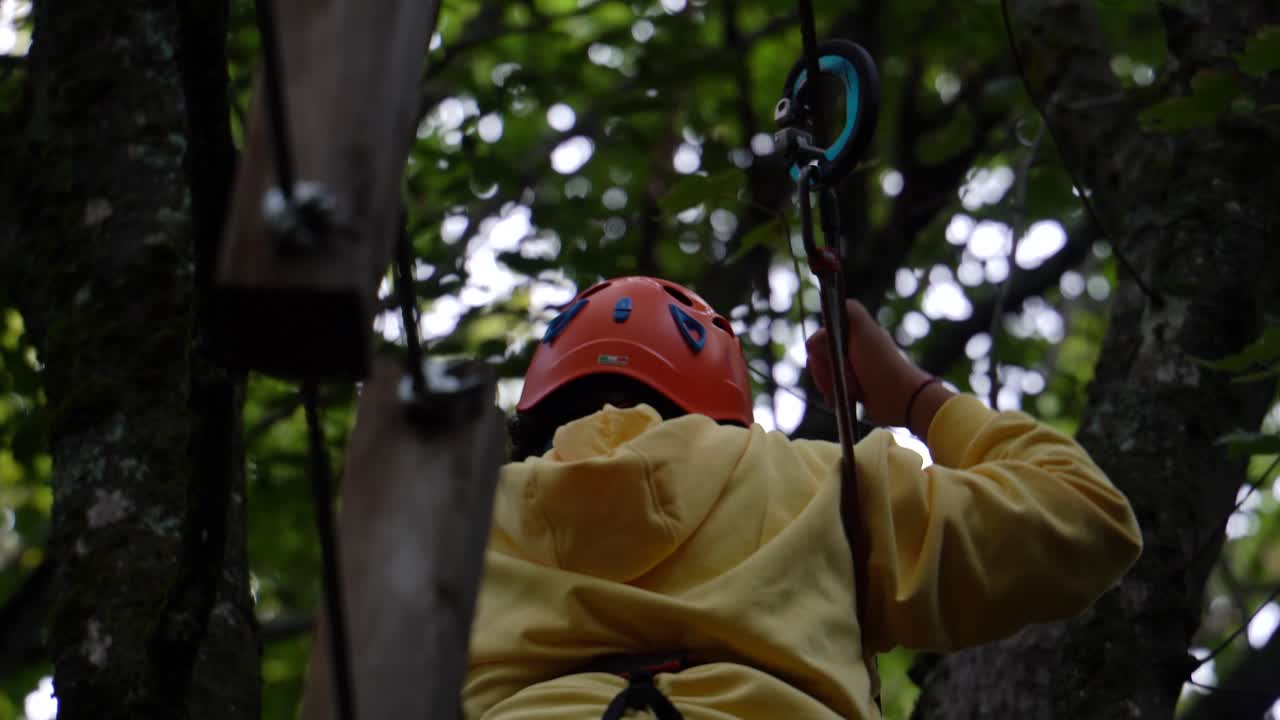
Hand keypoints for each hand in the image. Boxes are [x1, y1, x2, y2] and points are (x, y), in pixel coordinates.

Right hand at [805, 299, 934, 428]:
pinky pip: (830, 388)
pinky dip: (831, 393)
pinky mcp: (851, 386)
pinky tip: (838, 399)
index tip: (834, 363)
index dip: (821, 353)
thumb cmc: (880, 363)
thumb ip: (848, 310)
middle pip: (818, 357)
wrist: (899, 396)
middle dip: (826, 371)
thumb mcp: (864, 328)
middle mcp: (850, 345)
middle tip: (844, 380)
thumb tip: (828, 314)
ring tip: (849, 391)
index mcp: (852, 330)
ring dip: (830, 384)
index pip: (819, 339)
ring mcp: (850, 366)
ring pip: (822, 373)